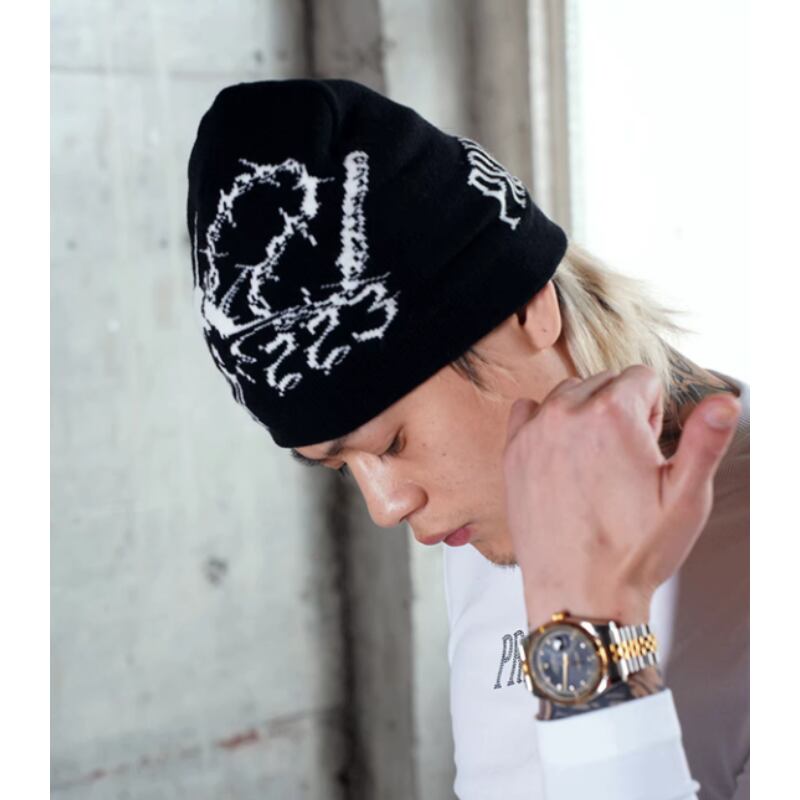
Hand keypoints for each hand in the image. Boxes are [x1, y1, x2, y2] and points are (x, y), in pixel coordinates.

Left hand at [503, 365, 740, 628]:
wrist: (580, 591)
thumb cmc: (633, 549)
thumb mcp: (686, 497)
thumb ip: (706, 440)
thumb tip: (724, 401)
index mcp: (612, 414)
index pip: (641, 377)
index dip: (653, 411)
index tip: (648, 447)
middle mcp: (567, 413)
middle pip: (604, 382)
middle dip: (621, 411)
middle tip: (625, 462)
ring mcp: (534, 431)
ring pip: (567, 395)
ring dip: (584, 415)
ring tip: (596, 463)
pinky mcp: (513, 451)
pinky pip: (528, 410)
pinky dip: (545, 423)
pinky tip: (560, 456)